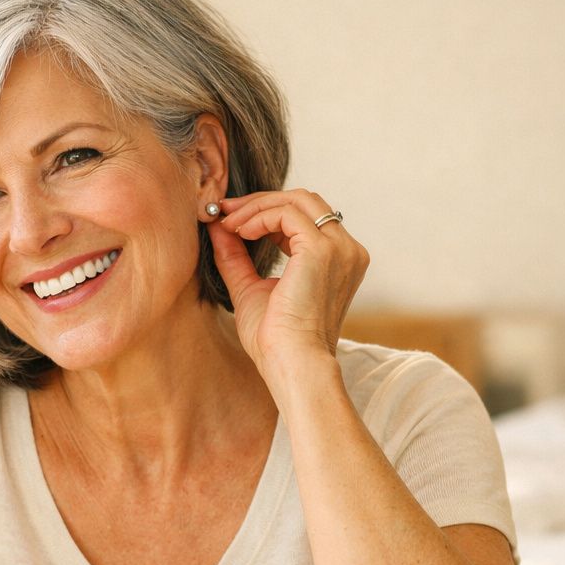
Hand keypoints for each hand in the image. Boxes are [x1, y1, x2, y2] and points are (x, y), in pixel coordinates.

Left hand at [206, 190, 368, 386]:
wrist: (291, 364)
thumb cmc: (275, 340)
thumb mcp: (250, 289)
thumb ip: (236, 256)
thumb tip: (217, 226)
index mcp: (338, 260)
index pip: (305, 218)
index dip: (266, 212)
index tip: (230, 218)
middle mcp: (346, 251)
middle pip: (305, 201)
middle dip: (261, 201)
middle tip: (225, 210)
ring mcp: (339, 249)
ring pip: (298, 200)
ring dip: (257, 206)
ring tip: (228, 222)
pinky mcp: (322, 250)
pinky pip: (287, 213)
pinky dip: (259, 216)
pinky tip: (239, 231)